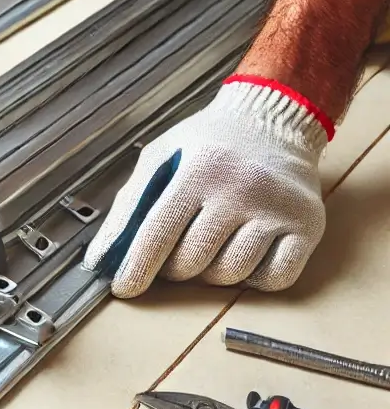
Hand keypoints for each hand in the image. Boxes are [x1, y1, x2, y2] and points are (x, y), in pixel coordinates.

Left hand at [83, 78, 329, 296]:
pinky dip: (253, 278)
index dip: (136, 269)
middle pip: (192, 264)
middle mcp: (242, 188)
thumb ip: (128, 207)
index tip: (125, 288)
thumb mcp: (159, 159)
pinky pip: (272, 279)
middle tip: (176, 250)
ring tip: (211, 243)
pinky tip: (244, 251)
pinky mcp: (307, 226)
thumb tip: (101, 258)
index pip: (157, 235)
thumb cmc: (210, 143)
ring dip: (211, 273)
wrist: (273, 120)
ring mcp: (278, 209)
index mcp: (199, 169)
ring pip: (230, 276)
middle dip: (174, 267)